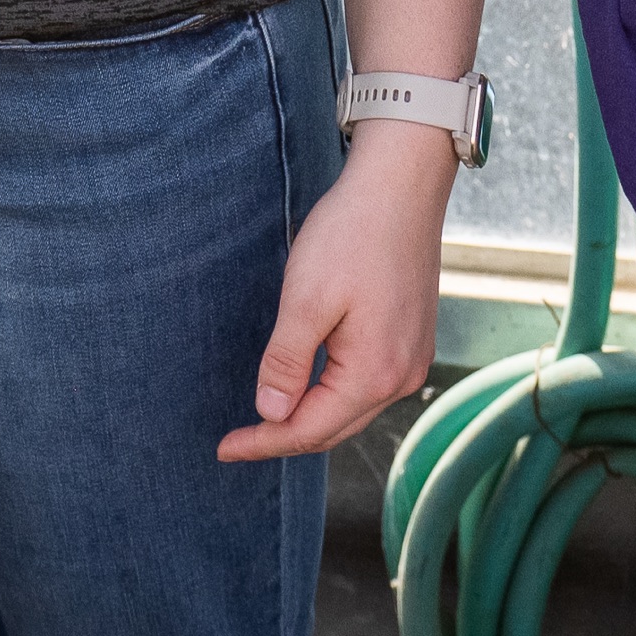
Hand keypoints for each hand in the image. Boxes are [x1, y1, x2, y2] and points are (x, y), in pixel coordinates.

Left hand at [225, 142, 452, 461]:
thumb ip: (287, 362)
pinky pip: (366, 386)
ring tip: (266, 422)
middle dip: (283, 437)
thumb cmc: (351, 234)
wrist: (401, 187)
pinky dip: (333, 397)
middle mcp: (402, 377)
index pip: (308, 429)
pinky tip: (308, 389)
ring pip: (351, 410)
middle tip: (236, 441)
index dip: (263, 441)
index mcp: (374, 373)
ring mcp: (412, 359)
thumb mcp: (305, 298)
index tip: (222, 448)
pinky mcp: (412, 340)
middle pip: (333, 427)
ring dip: (309, 419)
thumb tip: (270, 414)